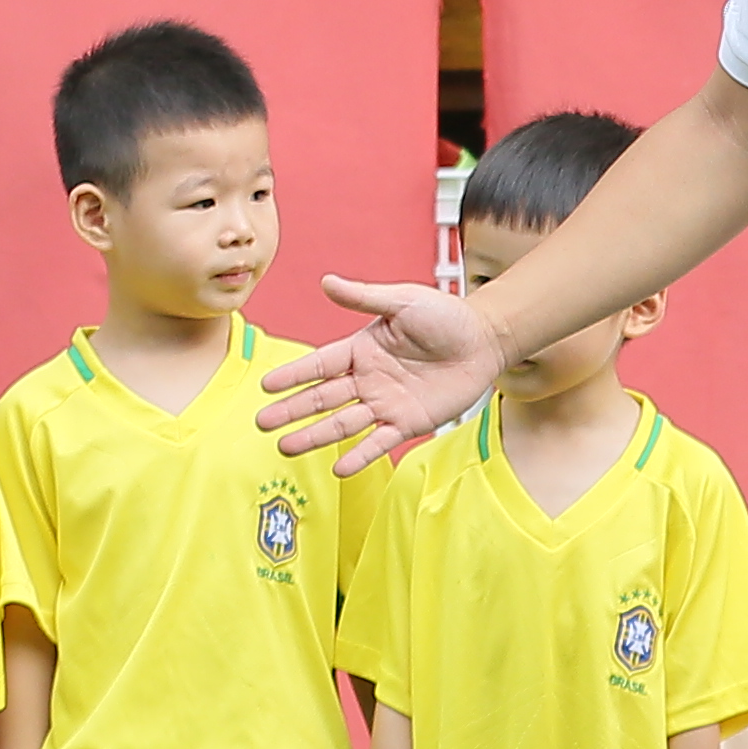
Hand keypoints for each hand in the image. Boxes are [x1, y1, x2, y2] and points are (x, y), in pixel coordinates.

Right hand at [261, 279, 504, 473]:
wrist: (485, 341)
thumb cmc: (445, 316)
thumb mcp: (403, 302)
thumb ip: (365, 297)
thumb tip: (327, 281)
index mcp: (361, 349)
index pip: (319, 364)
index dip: (293, 375)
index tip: (265, 386)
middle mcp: (368, 379)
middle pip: (322, 398)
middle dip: (293, 411)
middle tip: (263, 423)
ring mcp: (386, 403)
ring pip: (343, 423)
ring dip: (314, 436)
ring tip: (286, 447)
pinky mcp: (408, 422)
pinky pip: (379, 442)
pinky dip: (360, 455)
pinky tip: (339, 467)